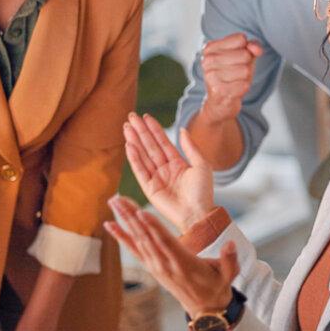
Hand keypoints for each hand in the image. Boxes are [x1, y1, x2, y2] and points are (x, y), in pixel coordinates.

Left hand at [105, 196, 238, 317]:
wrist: (205, 310)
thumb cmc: (217, 287)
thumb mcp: (229, 275)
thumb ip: (230, 259)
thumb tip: (230, 243)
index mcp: (184, 263)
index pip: (165, 242)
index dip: (153, 227)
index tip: (140, 212)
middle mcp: (166, 264)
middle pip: (146, 237)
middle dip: (131, 217)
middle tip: (117, 198)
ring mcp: (156, 267)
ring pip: (137, 240)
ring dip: (124, 220)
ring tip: (114, 202)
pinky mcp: (152, 268)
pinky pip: (133, 250)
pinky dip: (121, 237)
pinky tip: (110, 225)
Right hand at [124, 112, 213, 231]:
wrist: (199, 214)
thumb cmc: (203, 192)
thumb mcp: (201, 165)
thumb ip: (191, 147)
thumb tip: (182, 129)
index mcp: (177, 164)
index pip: (163, 142)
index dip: (154, 129)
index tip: (145, 116)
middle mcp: (165, 169)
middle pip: (150, 146)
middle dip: (140, 131)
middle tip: (130, 117)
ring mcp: (156, 178)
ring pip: (143, 155)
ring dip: (134, 141)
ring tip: (126, 127)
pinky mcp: (149, 189)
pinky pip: (140, 170)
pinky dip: (134, 158)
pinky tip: (129, 145)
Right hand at [200, 34, 264, 123]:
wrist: (219, 102)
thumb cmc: (232, 75)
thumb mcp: (243, 57)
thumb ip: (252, 47)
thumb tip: (256, 49)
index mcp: (210, 47)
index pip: (241, 39)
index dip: (246, 49)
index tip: (237, 58)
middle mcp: (207, 60)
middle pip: (245, 55)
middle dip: (246, 65)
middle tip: (236, 73)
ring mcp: (211, 75)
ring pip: (246, 70)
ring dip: (245, 78)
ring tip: (234, 81)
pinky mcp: (218, 91)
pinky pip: (245, 85)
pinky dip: (244, 88)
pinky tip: (234, 90)